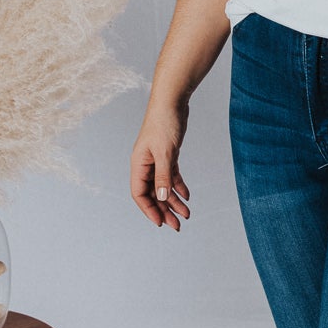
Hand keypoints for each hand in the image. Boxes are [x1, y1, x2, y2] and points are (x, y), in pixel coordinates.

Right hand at [131, 99, 191, 230]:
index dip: (149, 210)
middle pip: (152, 194)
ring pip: (163, 187)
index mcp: (139, 165)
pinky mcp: (168, 155)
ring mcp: (157, 161)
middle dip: (164, 210)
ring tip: (186, 214)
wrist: (172, 102)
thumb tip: (161, 198)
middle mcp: (146, 165)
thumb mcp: (165, 152)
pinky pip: (172, 177)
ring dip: (174, 201)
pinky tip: (187, 196)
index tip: (160, 223)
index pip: (139, 194)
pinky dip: (179, 186)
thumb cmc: (164, 123)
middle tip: (177, 225)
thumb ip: (163, 176)